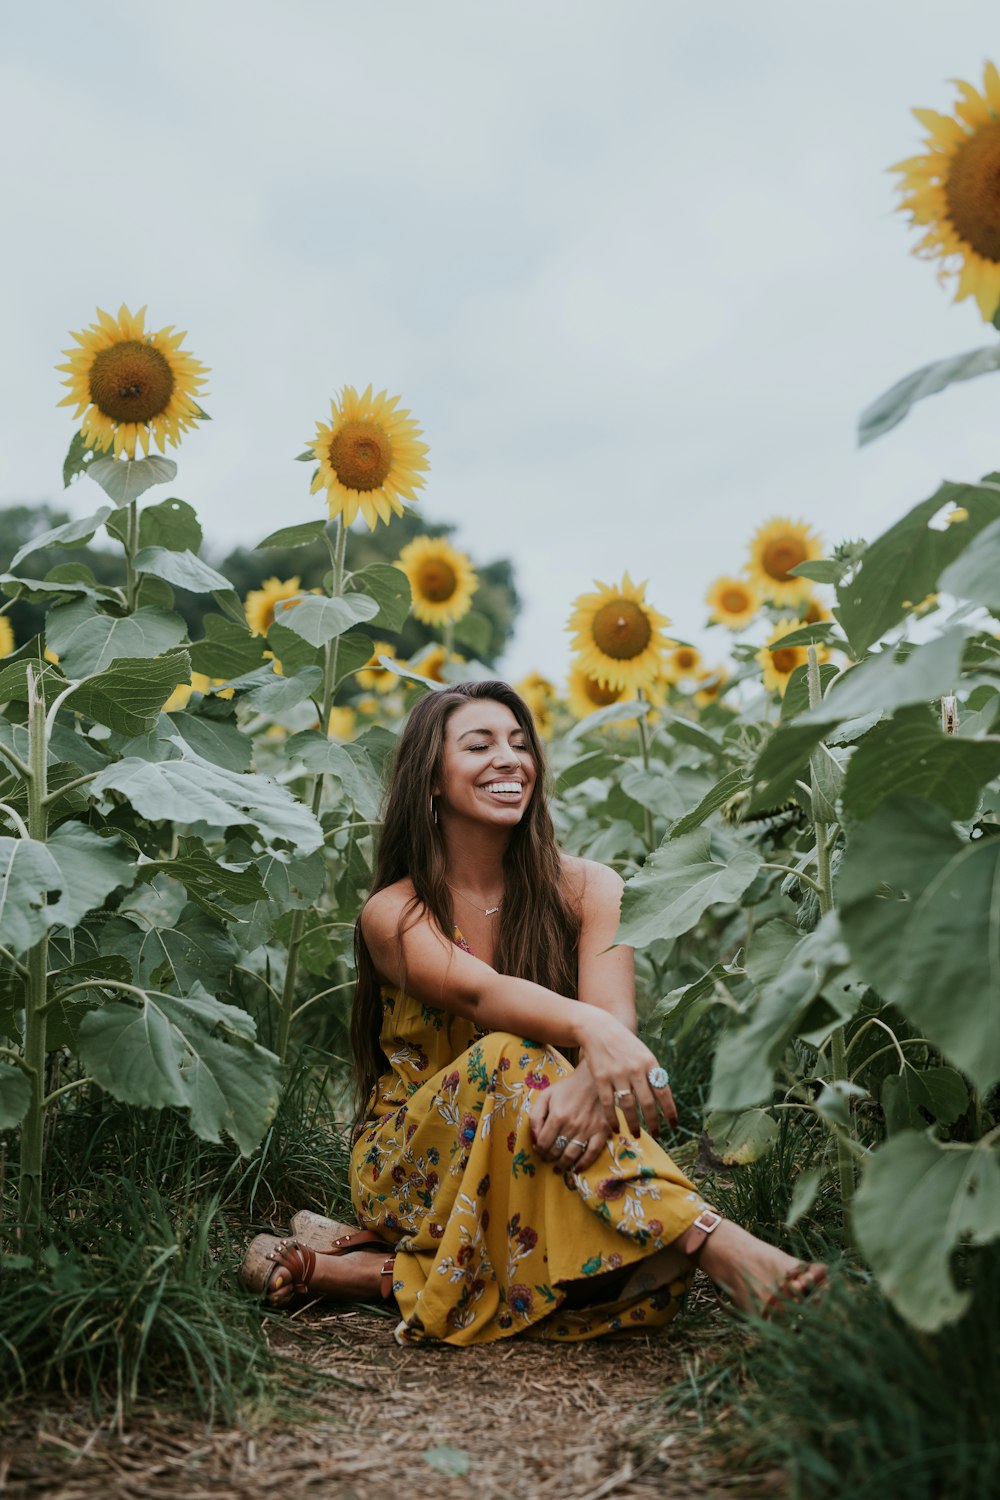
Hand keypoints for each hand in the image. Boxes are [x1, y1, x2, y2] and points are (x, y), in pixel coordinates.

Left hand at [529, 1061, 612, 1172]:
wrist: (593, 1079)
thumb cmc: (568, 1088)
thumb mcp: (546, 1095)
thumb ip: (535, 1116)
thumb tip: (534, 1138)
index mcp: (557, 1116)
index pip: (543, 1143)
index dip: (539, 1149)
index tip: (539, 1149)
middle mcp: (572, 1126)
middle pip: (556, 1151)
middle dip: (549, 1157)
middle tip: (548, 1158)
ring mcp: (588, 1130)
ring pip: (572, 1155)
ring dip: (562, 1164)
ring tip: (558, 1167)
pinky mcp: (602, 1131)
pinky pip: (592, 1153)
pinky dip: (584, 1164)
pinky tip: (577, 1168)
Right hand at [575, 1005, 676, 1139]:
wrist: (599, 1029)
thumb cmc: (624, 1045)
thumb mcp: (643, 1054)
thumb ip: (652, 1074)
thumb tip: (663, 1099)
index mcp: (650, 1063)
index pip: (664, 1092)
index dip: (670, 1110)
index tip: (673, 1125)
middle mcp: (636, 1069)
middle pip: (648, 1103)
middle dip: (654, 1123)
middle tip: (657, 1135)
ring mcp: (618, 1074)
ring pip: (629, 1106)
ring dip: (634, 1124)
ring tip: (637, 1135)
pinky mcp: (601, 1078)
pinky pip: (608, 1103)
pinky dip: (612, 1118)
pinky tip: (615, 1127)